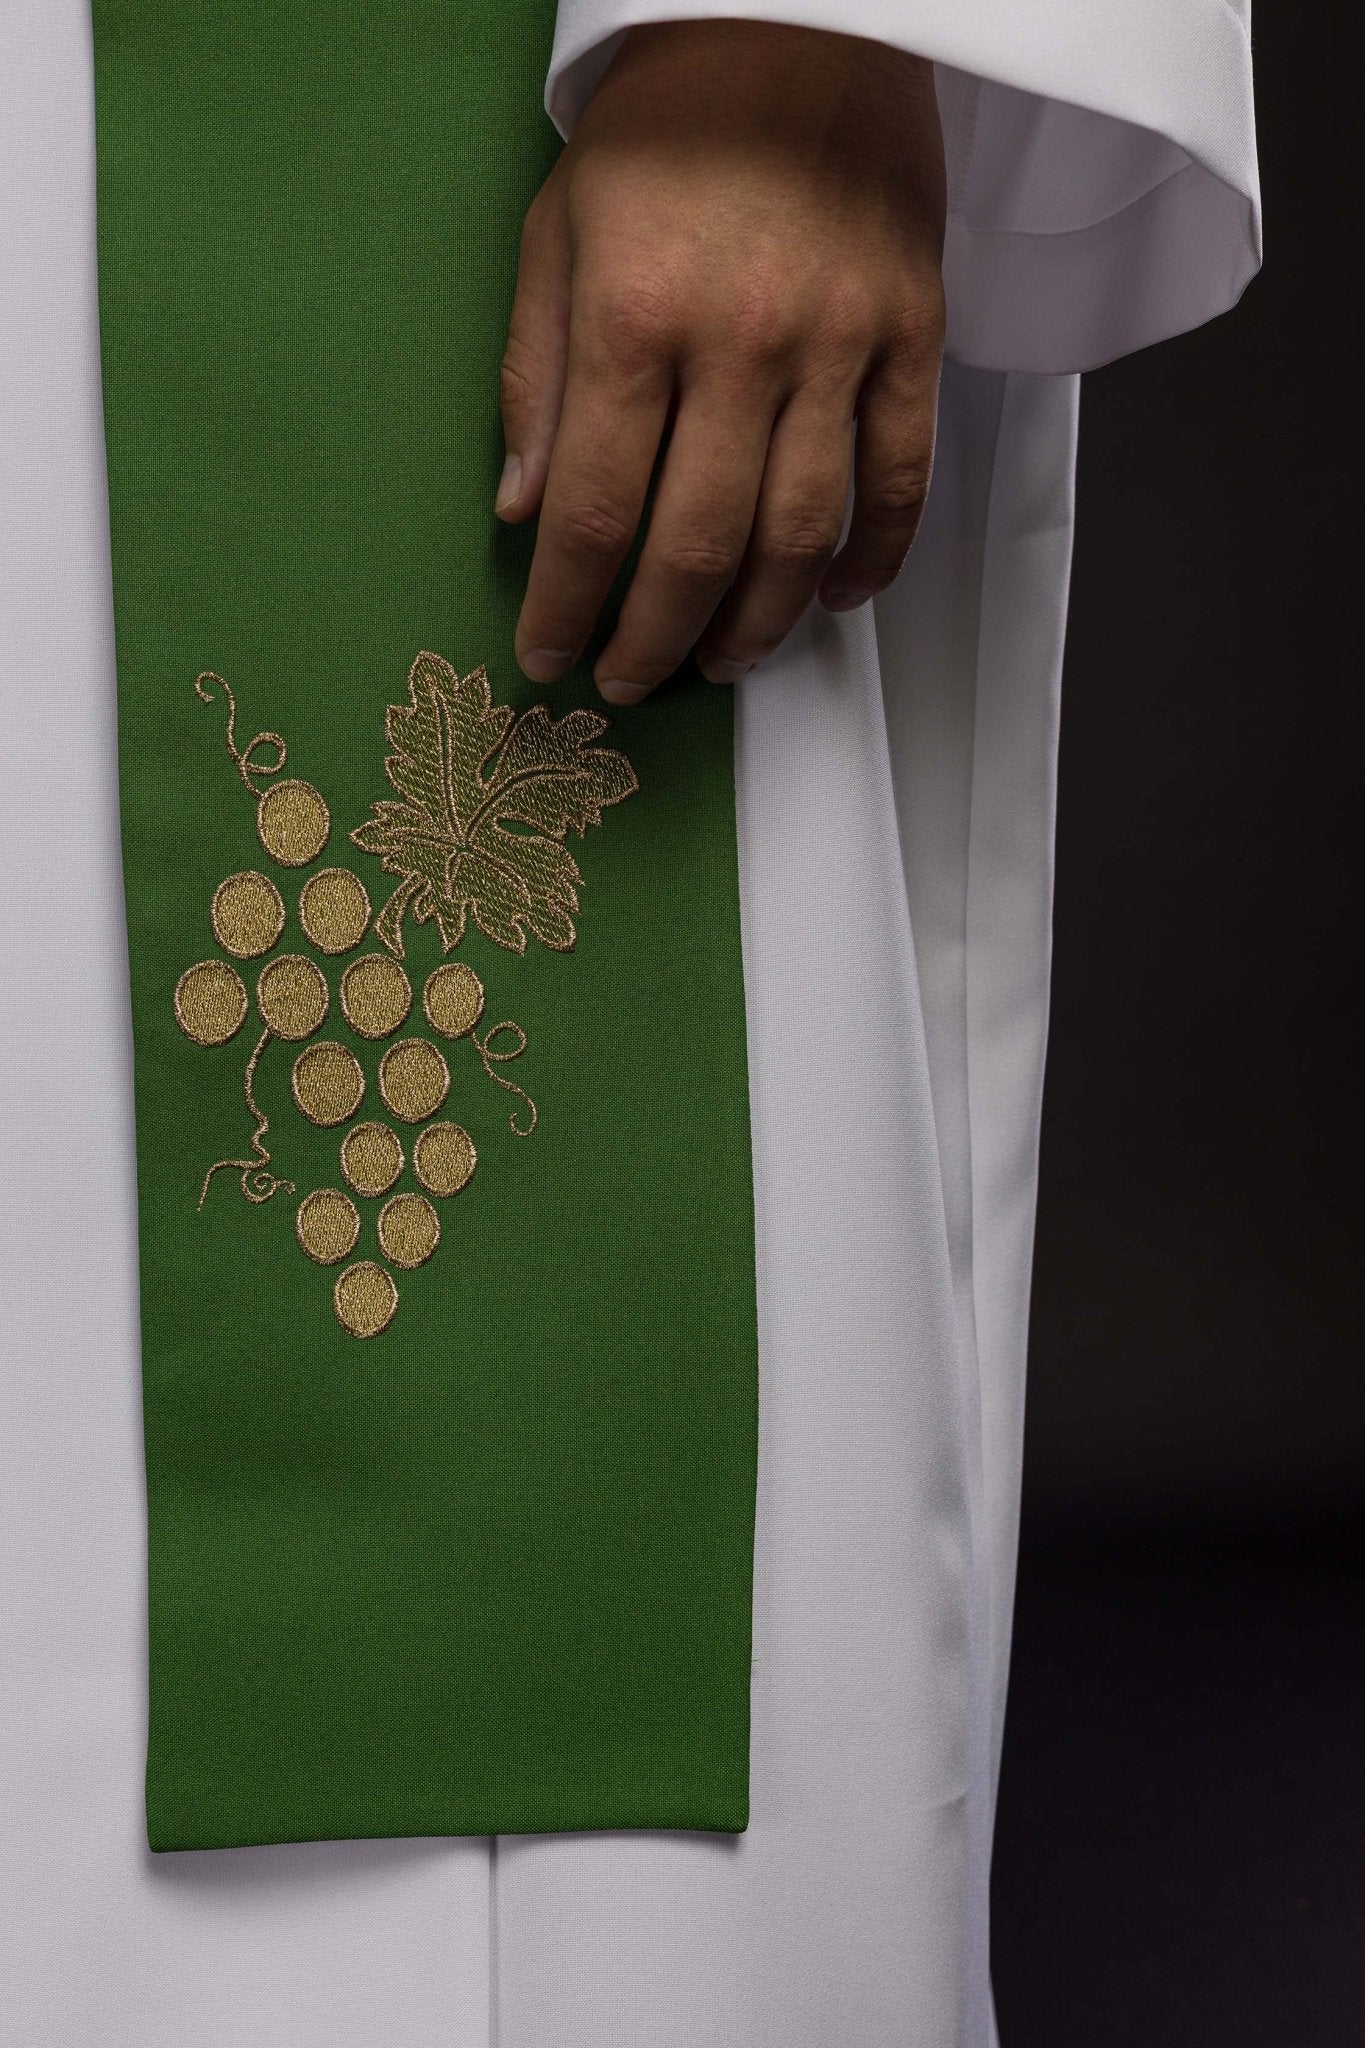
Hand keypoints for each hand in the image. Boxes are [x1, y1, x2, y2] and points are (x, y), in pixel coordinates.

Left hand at [496, 19, 945, 705]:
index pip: (595, 510)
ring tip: (721, 661)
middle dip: (653, 638)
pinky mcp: (914, 331)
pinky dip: (876, 556)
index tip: (548, 657)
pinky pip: (902, 477)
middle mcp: (740, 342)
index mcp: (634, 316)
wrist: (796, 12)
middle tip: (629, 681)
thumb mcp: (559, 232)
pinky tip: (838, 599)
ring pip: (802, 533)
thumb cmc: (661, 122)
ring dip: (757, 622)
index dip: (567, 605)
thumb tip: (525, 510)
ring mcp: (840, 341)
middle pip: (695, 545)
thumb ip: (537, 378)